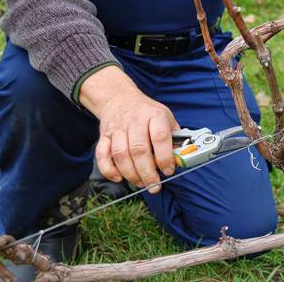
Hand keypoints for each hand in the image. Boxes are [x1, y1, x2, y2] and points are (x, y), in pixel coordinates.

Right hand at [79, 66, 179, 193]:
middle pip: (139, 150)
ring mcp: (117, 128)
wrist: (120, 98)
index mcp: (154, 115)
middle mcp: (135, 121)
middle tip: (154, 186)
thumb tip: (181, 159)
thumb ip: (175, 137)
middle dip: (147, 172)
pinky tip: (119, 178)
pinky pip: (102, 155)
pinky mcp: (104, 135)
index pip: (160, 137)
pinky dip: (109, 170)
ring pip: (121, 155)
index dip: (164, 157)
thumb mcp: (166, 117)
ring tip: (141, 184)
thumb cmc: (147, 112)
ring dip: (131, 174)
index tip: (168, 171)